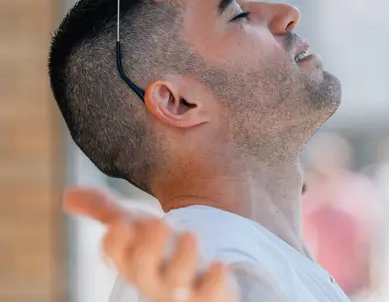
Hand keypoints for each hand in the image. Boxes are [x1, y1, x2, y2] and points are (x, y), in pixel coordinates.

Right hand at [63, 187, 236, 301]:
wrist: (197, 267)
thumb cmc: (157, 245)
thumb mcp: (134, 222)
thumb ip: (105, 208)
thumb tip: (67, 195)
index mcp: (130, 259)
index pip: (115, 253)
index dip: (116, 242)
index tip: (120, 223)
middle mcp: (152, 277)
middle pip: (142, 269)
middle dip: (148, 247)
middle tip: (158, 222)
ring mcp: (181, 288)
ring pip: (176, 281)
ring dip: (182, 260)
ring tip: (190, 235)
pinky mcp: (210, 293)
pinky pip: (211, 294)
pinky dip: (215, 281)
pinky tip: (221, 265)